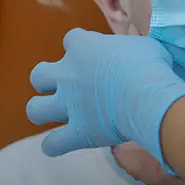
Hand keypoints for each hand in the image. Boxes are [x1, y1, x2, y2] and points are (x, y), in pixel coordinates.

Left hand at [26, 28, 184, 167]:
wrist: (146, 95)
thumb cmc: (149, 65)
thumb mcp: (142, 44)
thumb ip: (127, 48)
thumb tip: (131, 55)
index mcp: (84, 46)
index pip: (72, 39)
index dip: (81, 46)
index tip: (96, 54)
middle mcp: (68, 75)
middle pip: (39, 75)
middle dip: (47, 80)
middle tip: (68, 86)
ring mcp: (69, 104)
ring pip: (35, 109)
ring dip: (43, 111)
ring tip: (58, 113)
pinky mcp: (77, 132)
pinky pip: (53, 144)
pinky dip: (55, 145)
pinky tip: (65, 143)